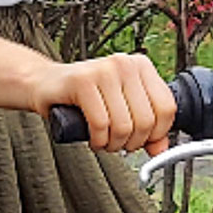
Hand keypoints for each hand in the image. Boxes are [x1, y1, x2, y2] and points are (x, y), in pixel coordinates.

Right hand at [36, 52, 176, 154]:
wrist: (45, 85)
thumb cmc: (84, 97)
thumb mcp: (121, 110)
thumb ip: (146, 128)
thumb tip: (161, 148)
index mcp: (141, 66)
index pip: (167, 107)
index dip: (157, 133)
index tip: (144, 140)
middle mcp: (125, 64)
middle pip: (146, 120)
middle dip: (132, 143)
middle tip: (119, 144)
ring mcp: (104, 70)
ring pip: (123, 125)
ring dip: (113, 144)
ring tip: (104, 141)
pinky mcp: (82, 81)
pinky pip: (101, 124)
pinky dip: (98, 140)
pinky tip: (93, 138)